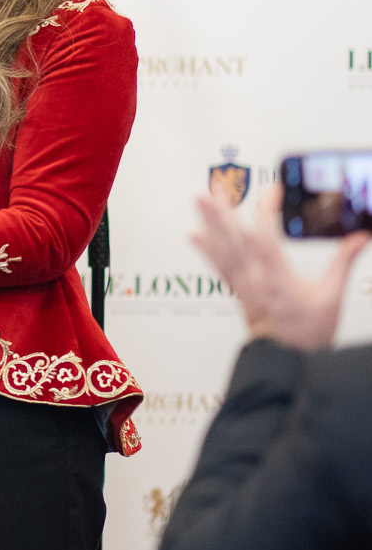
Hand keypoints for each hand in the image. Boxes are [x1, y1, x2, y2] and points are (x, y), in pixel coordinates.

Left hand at [191, 182, 368, 351]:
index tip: (273, 190)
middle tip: (213, 187)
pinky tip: (194, 234)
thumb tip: (359, 238)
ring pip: (222, 249)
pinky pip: (217, 267)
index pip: (266, 237)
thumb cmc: (307, 334)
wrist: (286, 362)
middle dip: (222, 211)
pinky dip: (205, 250)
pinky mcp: (237, 292)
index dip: (267, 210)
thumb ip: (343, 263)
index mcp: (277, 278)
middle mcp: (254, 280)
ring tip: (199, 199)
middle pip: (234, 240)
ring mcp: (243, 286)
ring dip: (209, 223)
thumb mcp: (332, 297)